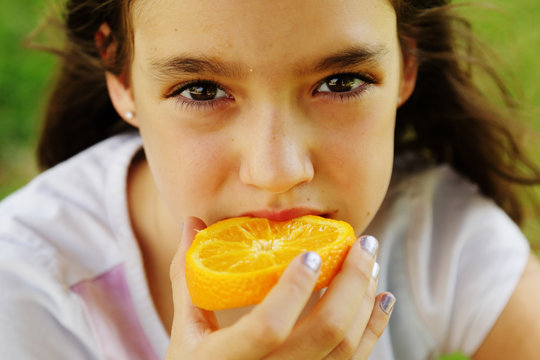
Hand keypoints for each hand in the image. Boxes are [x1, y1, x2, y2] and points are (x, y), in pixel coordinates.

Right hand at [166, 216, 394, 359]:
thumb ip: (188, 277)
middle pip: (326, 334)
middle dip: (352, 283)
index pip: (267, 327)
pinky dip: (373, 328)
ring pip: (346, 348)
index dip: (293, 290)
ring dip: (366, 301)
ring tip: (371, 263)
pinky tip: (381, 300)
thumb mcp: (185, 330)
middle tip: (363, 243)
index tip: (312, 254)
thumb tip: (191, 223)